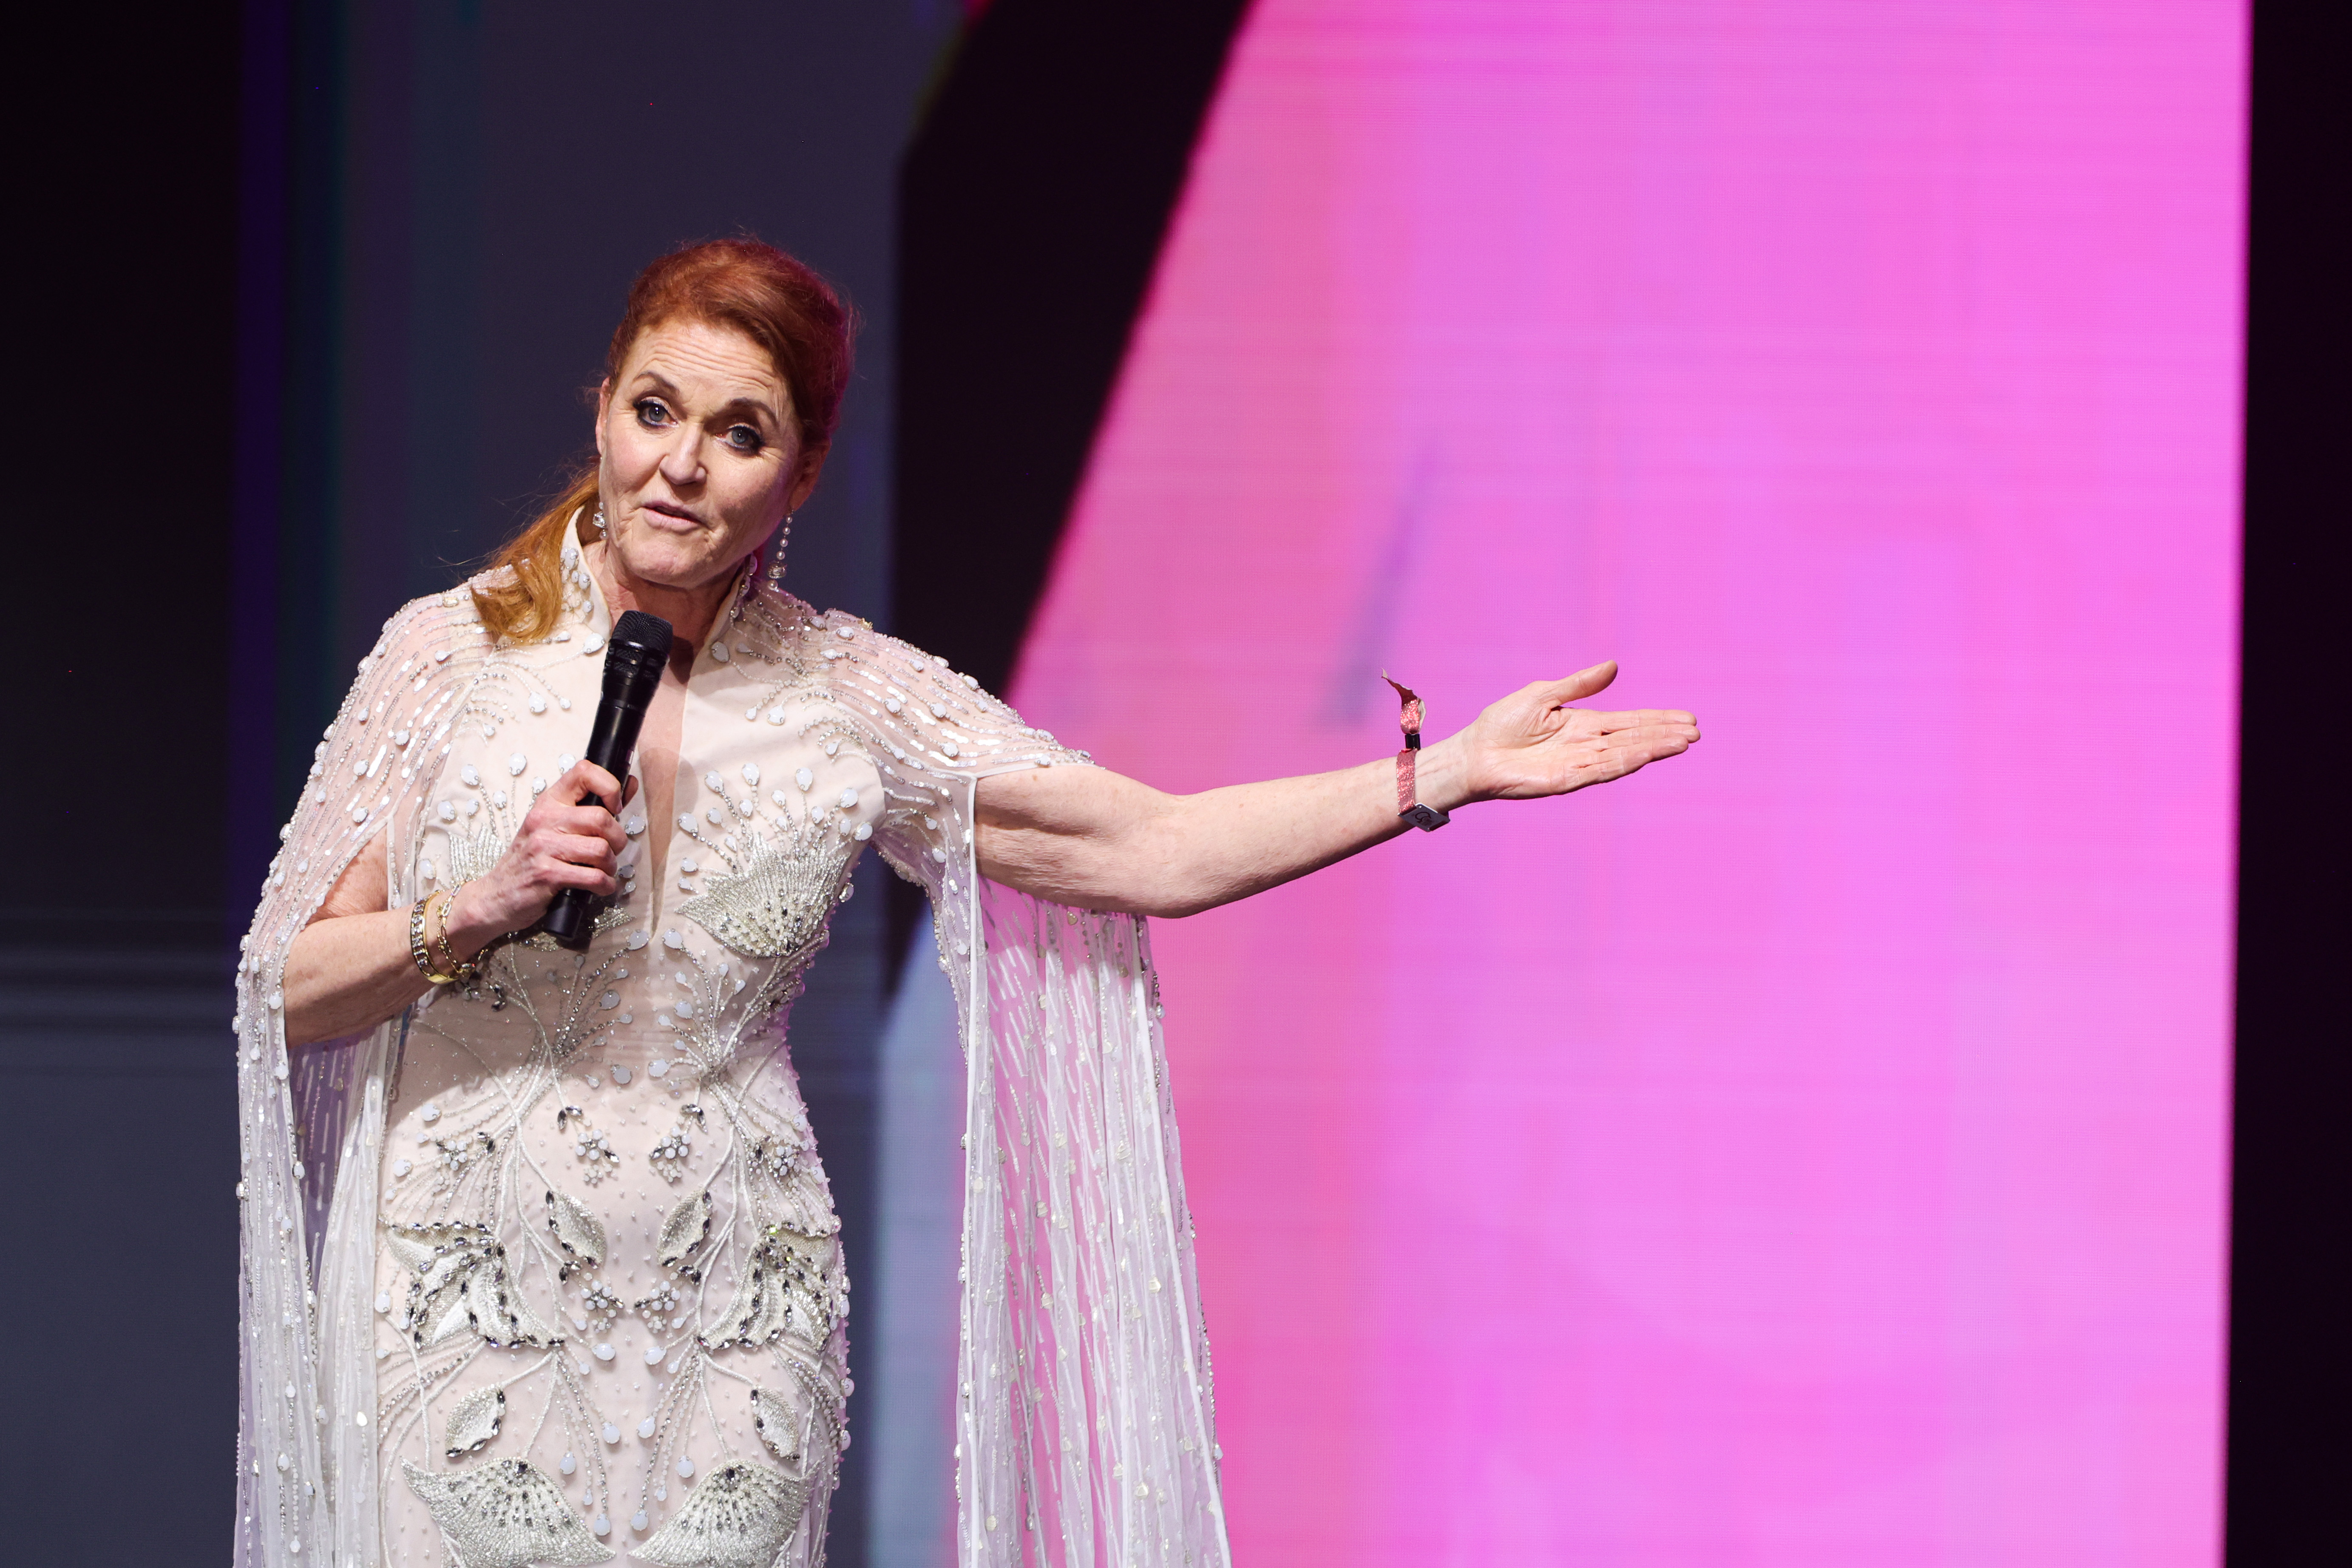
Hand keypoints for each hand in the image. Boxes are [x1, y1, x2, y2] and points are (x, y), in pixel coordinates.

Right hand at [444, 762, 637, 952]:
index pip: (584, 771)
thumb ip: (591, 806)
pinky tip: (599, 887)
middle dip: (618, 839)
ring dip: (611, 865)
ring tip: (602, 871)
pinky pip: (593, 877)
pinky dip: (604, 886)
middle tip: (612, 851)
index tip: (615, 808)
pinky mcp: (546, 874)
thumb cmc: (531, 859)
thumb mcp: (554, 827)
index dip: (610, 786)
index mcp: (549, 802)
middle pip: (601, 818)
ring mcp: (544, 847)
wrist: (496, 895)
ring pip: (601, 849)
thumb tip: (629, 784)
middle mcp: (545, 819)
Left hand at [1439, 661, 1699, 803]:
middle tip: (1696, 732)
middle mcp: (1586, 745)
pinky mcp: (1566, 780)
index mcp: (1583, 724)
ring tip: (1682, 742)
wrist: (1473, 754)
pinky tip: (1645, 754)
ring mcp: (1578, 764)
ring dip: (1653, 749)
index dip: (1658, 720)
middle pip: (1634, 739)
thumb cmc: (1501, 724)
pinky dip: (1624, 761)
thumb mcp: (1542, 695)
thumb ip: (1579, 685)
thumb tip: (1614, 666)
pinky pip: (1600, 769)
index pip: (1629, 722)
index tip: (1687, 718)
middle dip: (1664, 735)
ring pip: (1624, 755)